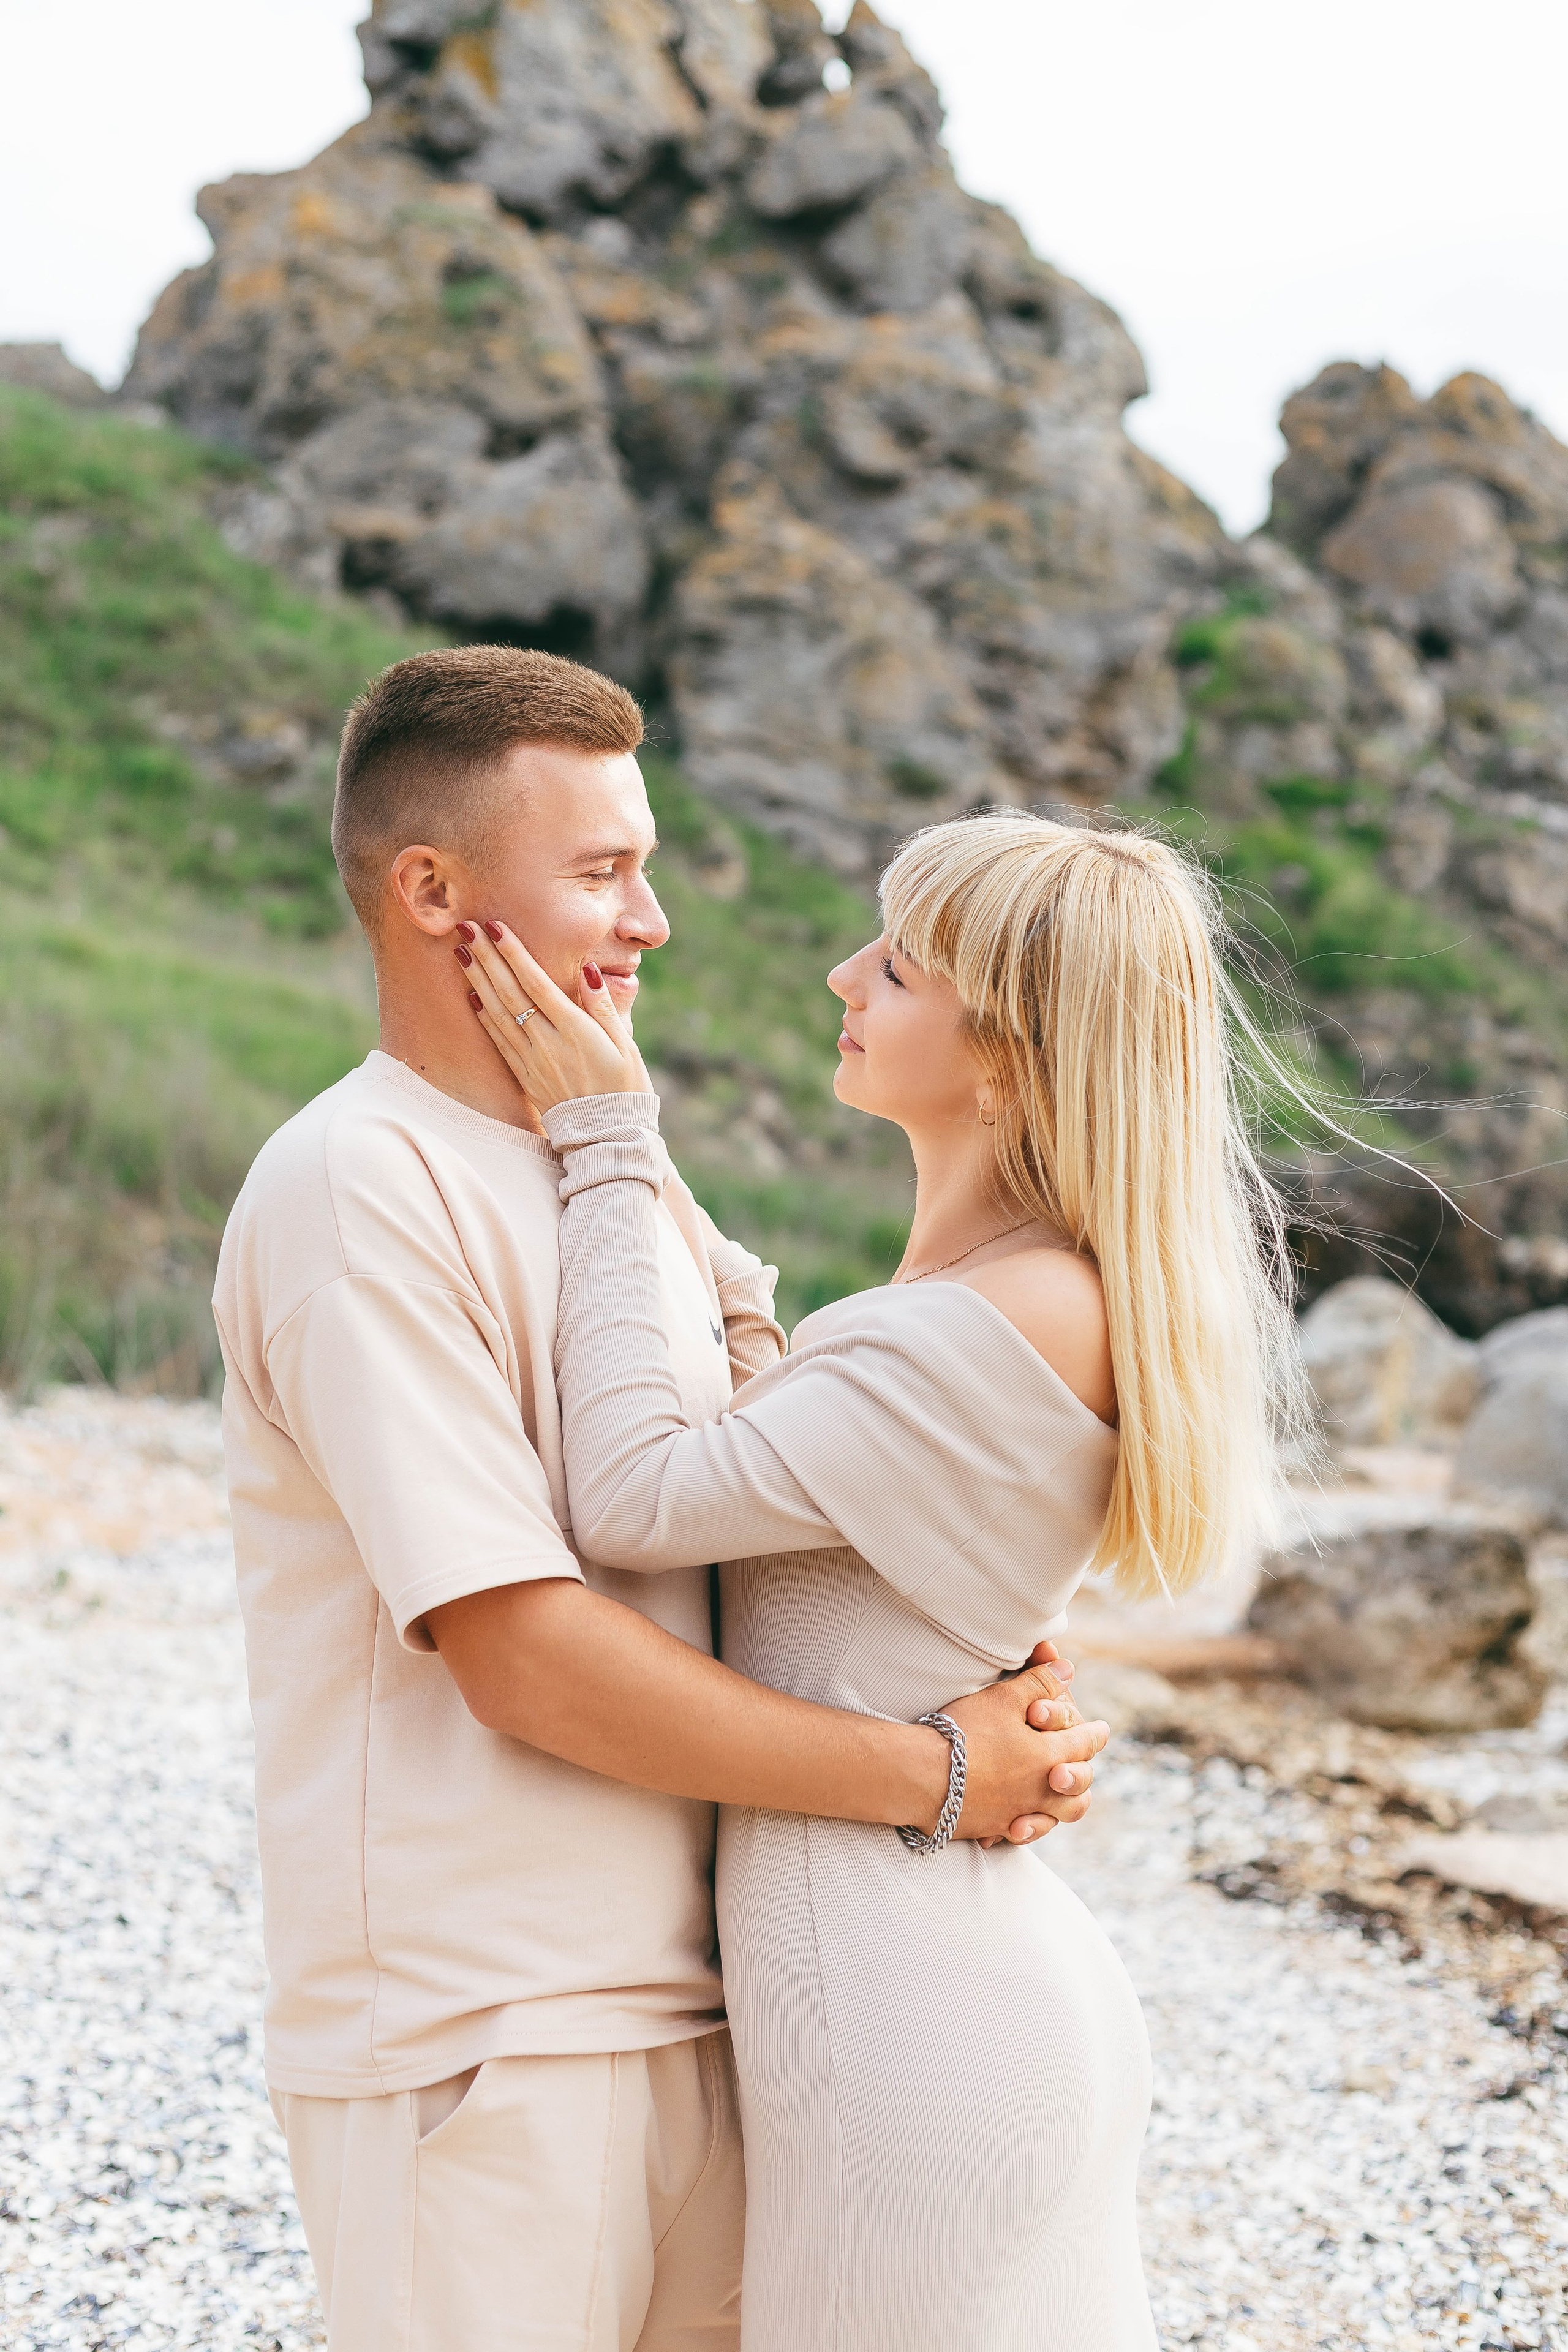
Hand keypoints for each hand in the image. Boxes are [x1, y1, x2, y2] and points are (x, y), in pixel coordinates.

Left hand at [458, 920, 648, 1110]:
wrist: (609, 1137)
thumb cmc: (625, 1088)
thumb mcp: (625, 1045)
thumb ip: (604, 1007)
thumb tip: (587, 971)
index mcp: (574, 1031)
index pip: (536, 983)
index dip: (514, 953)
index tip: (496, 926)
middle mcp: (547, 1043)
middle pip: (510, 993)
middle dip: (487, 958)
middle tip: (466, 927)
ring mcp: (532, 1061)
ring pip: (498, 1013)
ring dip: (477, 981)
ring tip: (461, 952)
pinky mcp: (525, 1076)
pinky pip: (498, 1041)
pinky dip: (483, 1016)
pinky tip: (471, 996)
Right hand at [986, 1637, 1091, 1846]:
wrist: (924, 1775)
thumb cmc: (967, 1732)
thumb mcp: (1005, 1697)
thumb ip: (1040, 1682)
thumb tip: (1068, 1669)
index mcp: (1050, 1756)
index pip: (1084, 1744)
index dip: (1094, 1733)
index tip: (1101, 1730)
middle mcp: (1041, 1790)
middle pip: (1079, 1789)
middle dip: (1083, 1773)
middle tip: (1082, 1765)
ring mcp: (1017, 1813)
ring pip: (1056, 1818)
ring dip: (1062, 1807)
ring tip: (1060, 1797)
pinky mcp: (993, 1828)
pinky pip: (1017, 1832)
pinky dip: (1023, 1827)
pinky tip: (1017, 1822)